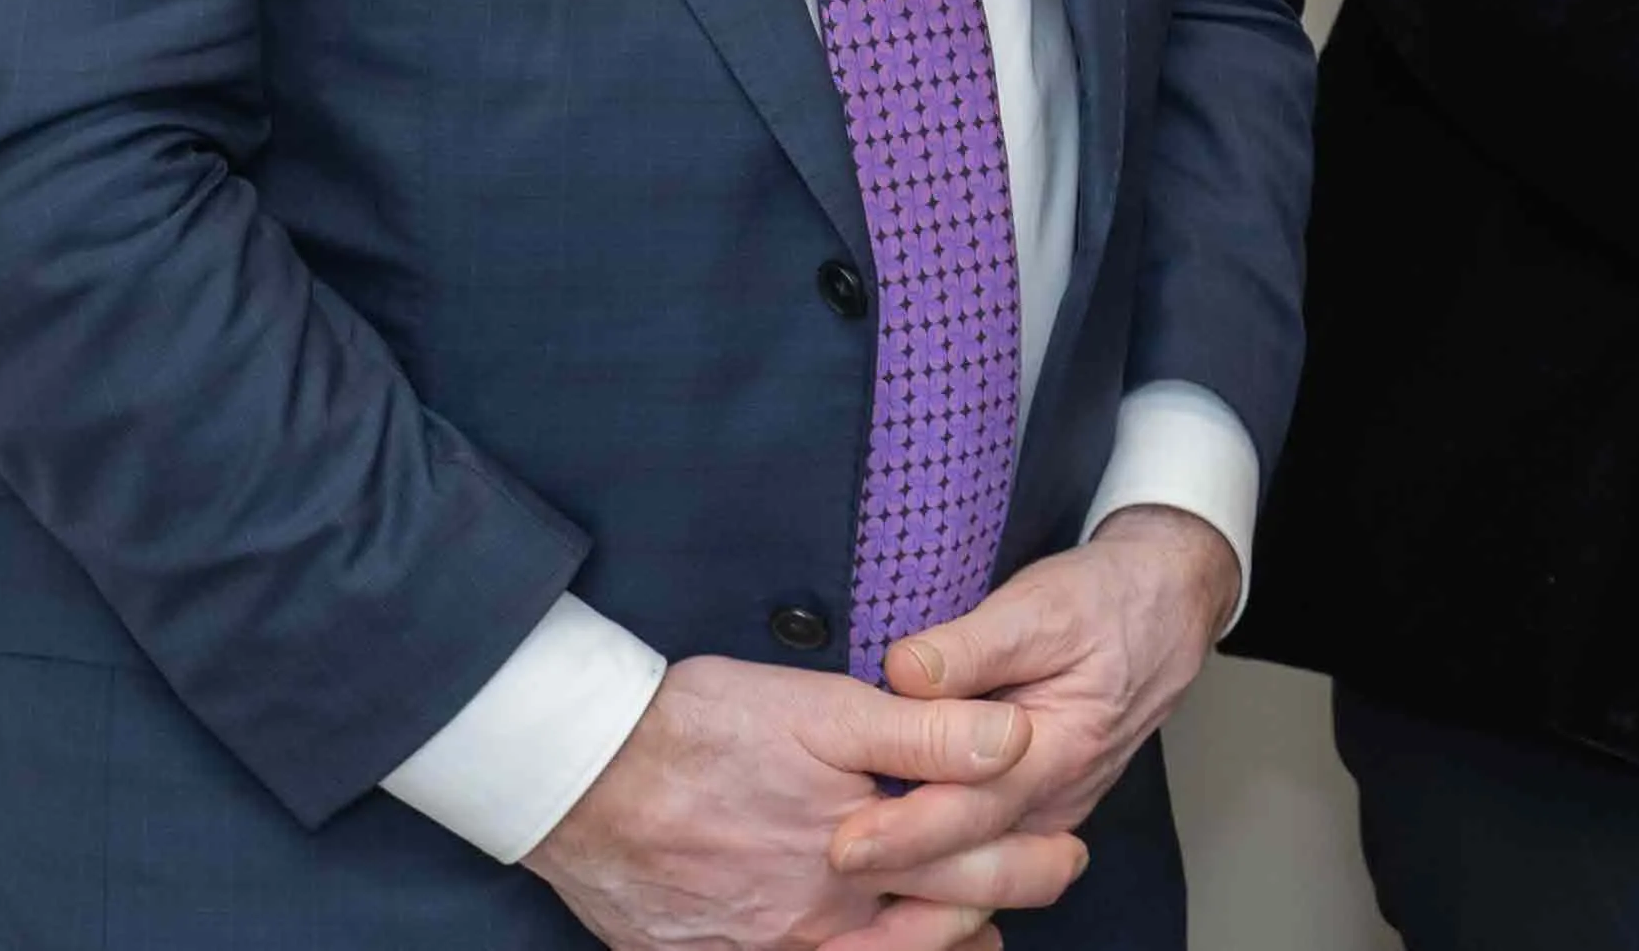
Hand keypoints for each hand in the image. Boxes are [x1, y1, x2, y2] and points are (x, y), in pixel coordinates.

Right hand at [528, 657, 1064, 950]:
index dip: (1025, 863)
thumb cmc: (702, 727)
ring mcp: (760, 946)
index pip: (968, 874)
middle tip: (1044, 881)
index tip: (1062, 852)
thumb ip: (927, 733)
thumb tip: (1015, 743)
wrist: (576, 771)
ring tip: (977, 934)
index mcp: (854, 856)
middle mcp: (814, 919)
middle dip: (993, 907)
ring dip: (930, 946)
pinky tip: (871, 943)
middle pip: (930, 932)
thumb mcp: (827, 710)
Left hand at [824, 509, 1242, 891]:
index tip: (845, 843)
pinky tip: (880, 855)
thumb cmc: (1104, 600)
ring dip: (912, 874)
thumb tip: (902, 672)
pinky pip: (982, 847)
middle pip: (970, 855)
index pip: (975, 808)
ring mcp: (1048, 811)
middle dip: (896, 870)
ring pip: (975, 862)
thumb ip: (971, 645)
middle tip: (822, 866)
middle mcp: (1057, 800)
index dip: (908, 832)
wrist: (1167, 604)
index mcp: (1063, 751)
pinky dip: (933, 860)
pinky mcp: (1034, 806)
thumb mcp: (1039, 604)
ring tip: (836, 883)